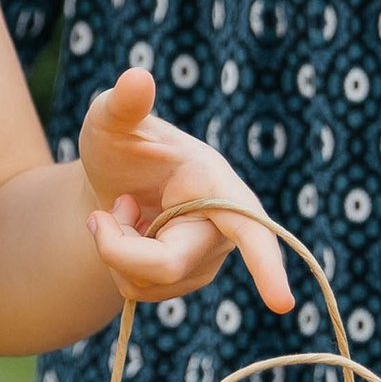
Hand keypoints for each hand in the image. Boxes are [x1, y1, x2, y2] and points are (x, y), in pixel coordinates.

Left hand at [76, 68, 294, 315]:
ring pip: (151, 283)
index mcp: (215, 183)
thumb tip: (136, 77)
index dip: (266, 265)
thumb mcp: (110, 120)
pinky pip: (141, 292)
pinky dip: (118, 266)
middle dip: (117, 248)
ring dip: (116, 252)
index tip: (282, 304)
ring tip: (124, 212)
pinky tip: (129, 236)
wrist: (111, 179)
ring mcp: (207, 257)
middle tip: (98, 216)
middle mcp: (223, 225)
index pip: (249, 228)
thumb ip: (123, 103)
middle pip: (168, 265)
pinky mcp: (187, 279)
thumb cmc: (118, 144)